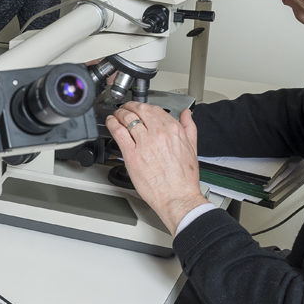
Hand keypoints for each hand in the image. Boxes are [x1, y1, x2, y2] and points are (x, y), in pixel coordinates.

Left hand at [105, 102, 208, 233]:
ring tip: (116, 115)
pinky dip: (112, 124)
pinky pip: (119, 132)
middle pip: (140, 111)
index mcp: (174, 130)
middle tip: (125, 108)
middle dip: (130, 106)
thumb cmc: (184, 179)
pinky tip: (110, 123)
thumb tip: (186, 115)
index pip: (155, 109)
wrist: (177, 197)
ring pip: (127, 119)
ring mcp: (144, 143)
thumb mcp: (192, 148)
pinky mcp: (132, 155)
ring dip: (119, 114)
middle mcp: (159, 133)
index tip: (140, 109)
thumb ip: (189, 128)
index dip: (144, 107)